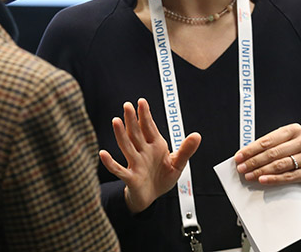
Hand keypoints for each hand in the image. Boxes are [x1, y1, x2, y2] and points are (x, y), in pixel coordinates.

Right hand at [99, 98, 201, 213]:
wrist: (151, 198)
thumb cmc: (161, 178)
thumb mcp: (177, 164)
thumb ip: (186, 150)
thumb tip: (197, 135)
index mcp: (155, 146)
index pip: (149, 127)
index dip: (145, 115)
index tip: (141, 102)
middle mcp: (143, 152)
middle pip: (136, 133)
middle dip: (132, 119)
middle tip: (127, 105)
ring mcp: (135, 164)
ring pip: (127, 147)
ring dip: (121, 135)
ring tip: (116, 121)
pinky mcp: (131, 178)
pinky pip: (119, 170)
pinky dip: (111, 163)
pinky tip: (103, 154)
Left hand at [234, 123, 300, 188]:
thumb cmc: (296, 152)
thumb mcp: (285, 143)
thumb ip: (269, 146)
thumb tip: (245, 155)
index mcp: (293, 130)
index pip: (267, 140)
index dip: (251, 149)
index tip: (239, 156)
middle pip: (272, 153)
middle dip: (253, 161)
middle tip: (241, 167)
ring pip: (279, 165)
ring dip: (261, 171)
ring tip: (249, 175)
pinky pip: (288, 176)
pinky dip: (273, 179)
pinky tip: (262, 180)